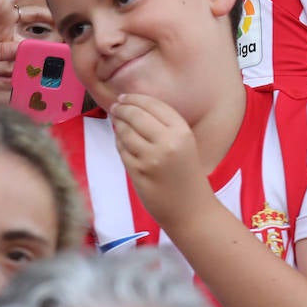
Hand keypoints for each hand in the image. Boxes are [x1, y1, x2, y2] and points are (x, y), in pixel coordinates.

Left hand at [111, 93, 207, 224]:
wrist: (191, 209)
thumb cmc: (187, 175)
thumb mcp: (185, 144)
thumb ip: (164, 127)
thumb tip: (133, 109)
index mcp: (182, 131)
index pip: (154, 105)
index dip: (136, 98)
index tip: (125, 97)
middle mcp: (167, 142)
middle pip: (136, 115)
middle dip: (122, 108)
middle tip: (115, 107)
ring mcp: (151, 158)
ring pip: (125, 132)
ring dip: (118, 125)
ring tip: (116, 122)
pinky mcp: (138, 172)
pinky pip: (122, 150)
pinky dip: (118, 143)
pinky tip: (120, 141)